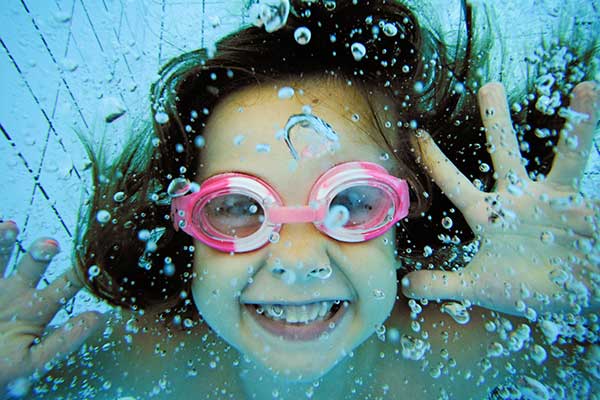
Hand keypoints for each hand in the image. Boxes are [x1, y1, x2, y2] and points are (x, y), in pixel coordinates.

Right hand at [0, 221, 103, 392]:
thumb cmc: (1, 372)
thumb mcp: (32, 362)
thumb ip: (63, 341)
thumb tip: (98, 318)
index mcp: (39, 308)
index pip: (65, 286)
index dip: (78, 274)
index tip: (92, 262)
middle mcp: (17, 292)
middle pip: (33, 265)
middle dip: (41, 252)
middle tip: (50, 245)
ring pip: (0, 258)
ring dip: (3, 242)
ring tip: (9, 227)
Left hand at [402, 82, 598, 317]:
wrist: (568, 299)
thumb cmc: (525, 288)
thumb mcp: (480, 286)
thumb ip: (443, 284)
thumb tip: (406, 285)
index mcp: (488, 214)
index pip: (454, 182)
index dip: (435, 160)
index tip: (417, 135)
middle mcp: (521, 199)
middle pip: (505, 152)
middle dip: (497, 120)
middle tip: (488, 84)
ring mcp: (556, 201)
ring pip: (567, 158)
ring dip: (579, 125)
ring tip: (588, 88)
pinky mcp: (586, 210)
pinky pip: (594, 185)